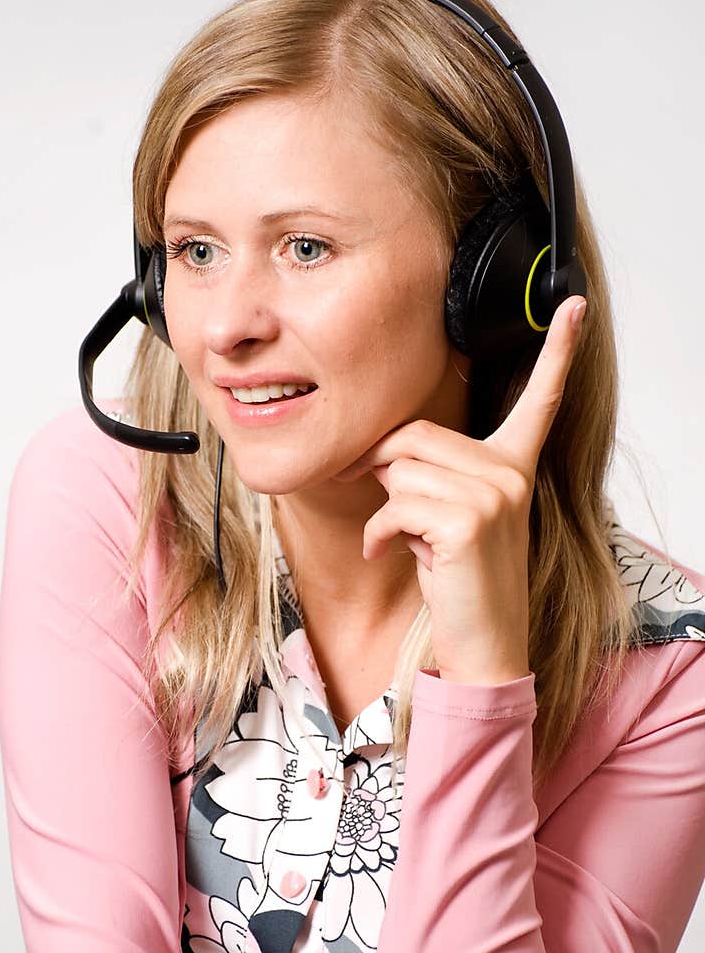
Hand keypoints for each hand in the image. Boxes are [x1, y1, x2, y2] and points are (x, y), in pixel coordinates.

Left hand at [334, 295, 587, 684]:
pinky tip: (386, 556)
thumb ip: (431, 474)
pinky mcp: (468, 521)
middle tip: (385, 509)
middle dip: (383, 468)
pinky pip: (393, 506)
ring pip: (399, 471)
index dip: (559, 351)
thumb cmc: (462, 582)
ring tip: (404, 543)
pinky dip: (376, 535)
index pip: (540, 401)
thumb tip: (379, 450)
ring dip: (383, 510)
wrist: (485, 645)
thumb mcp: (450, 517)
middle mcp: (511, 473)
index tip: (575, 308)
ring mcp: (495, 495)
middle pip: (415, 435)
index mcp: (514, 466)